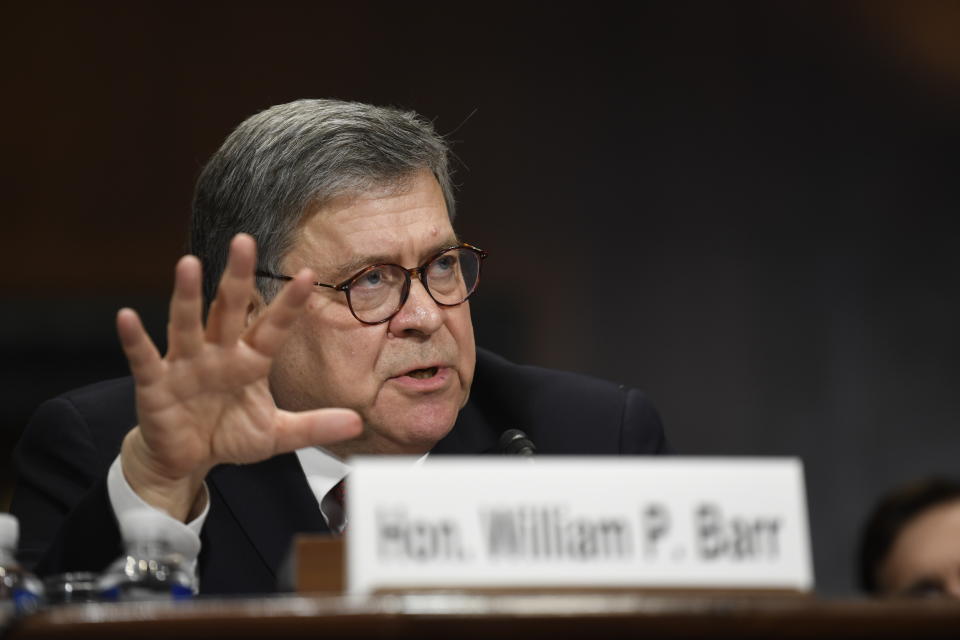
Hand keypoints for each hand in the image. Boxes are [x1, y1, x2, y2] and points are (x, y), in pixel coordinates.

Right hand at [116, 234, 361, 520]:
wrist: (186, 460)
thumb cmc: (228, 435)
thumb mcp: (276, 435)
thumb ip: (313, 426)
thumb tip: (359, 425)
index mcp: (249, 362)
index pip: (273, 328)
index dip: (289, 304)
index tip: (310, 275)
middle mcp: (218, 354)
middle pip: (228, 310)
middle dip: (237, 278)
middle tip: (245, 241)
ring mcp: (185, 365)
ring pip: (186, 324)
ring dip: (187, 295)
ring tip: (188, 263)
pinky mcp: (156, 384)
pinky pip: (144, 358)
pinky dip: (135, 339)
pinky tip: (126, 316)